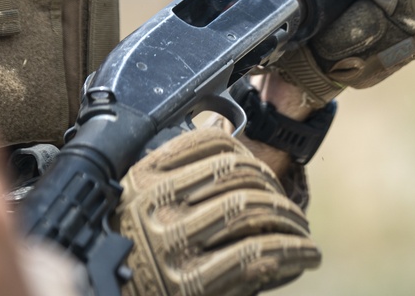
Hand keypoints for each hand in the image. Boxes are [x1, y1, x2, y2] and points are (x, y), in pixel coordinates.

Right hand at [115, 126, 319, 295]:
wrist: (109, 294)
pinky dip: (292, 251)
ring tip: (300, 228)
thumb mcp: (135, 202)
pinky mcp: (193, 283)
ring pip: (252, 209)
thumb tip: (225, 134)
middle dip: (274, 188)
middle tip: (288, 205)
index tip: (263, 169)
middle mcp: (158, 206)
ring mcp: (175, 244)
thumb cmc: (125, 253)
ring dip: (289, 218)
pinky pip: (258, 254)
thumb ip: (172, 172)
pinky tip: (305, 254)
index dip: (250, 153)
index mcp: (144, 179)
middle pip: (238, 175)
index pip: (213, 144)